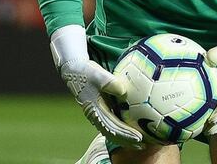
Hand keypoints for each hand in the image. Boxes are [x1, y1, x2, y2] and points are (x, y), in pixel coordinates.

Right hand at [51, 26, 143, 147]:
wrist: (75, 71)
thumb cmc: (88, 72)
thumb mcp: (98, 74)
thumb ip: (110, 82)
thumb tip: (124, 91)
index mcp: (94, 110)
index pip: (112, 126)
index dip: (125, 133)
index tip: (138, 137)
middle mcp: (95, 116)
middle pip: (112, 133)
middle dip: (127, 141)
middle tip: (142, 145)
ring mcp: (97, 115)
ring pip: (111, 131)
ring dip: (124, 138)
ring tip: (139, 143)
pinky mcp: (100, 111)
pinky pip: (111, 124)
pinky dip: (121, 130)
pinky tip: (131, 131)